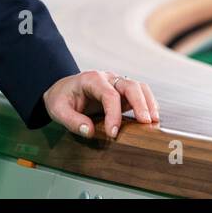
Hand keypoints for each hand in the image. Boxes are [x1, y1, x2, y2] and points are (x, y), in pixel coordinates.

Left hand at [42, 70, 159, 138]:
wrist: (62, 90)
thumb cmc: (61, 99)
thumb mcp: (58, 110)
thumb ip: (72, 121)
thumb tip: (90, 131)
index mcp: (92, 79)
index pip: (109, 94)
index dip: (114, 114)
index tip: (113, 133)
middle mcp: (108, 78)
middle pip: (130, 85)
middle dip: (140, 103)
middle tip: (146, 123)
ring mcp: (117, 84)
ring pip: (139, 87)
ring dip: (148, 102)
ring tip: (154, 121)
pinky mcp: (122, 93)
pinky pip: (139, 94)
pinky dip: (148, 104)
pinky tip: (150, 118)